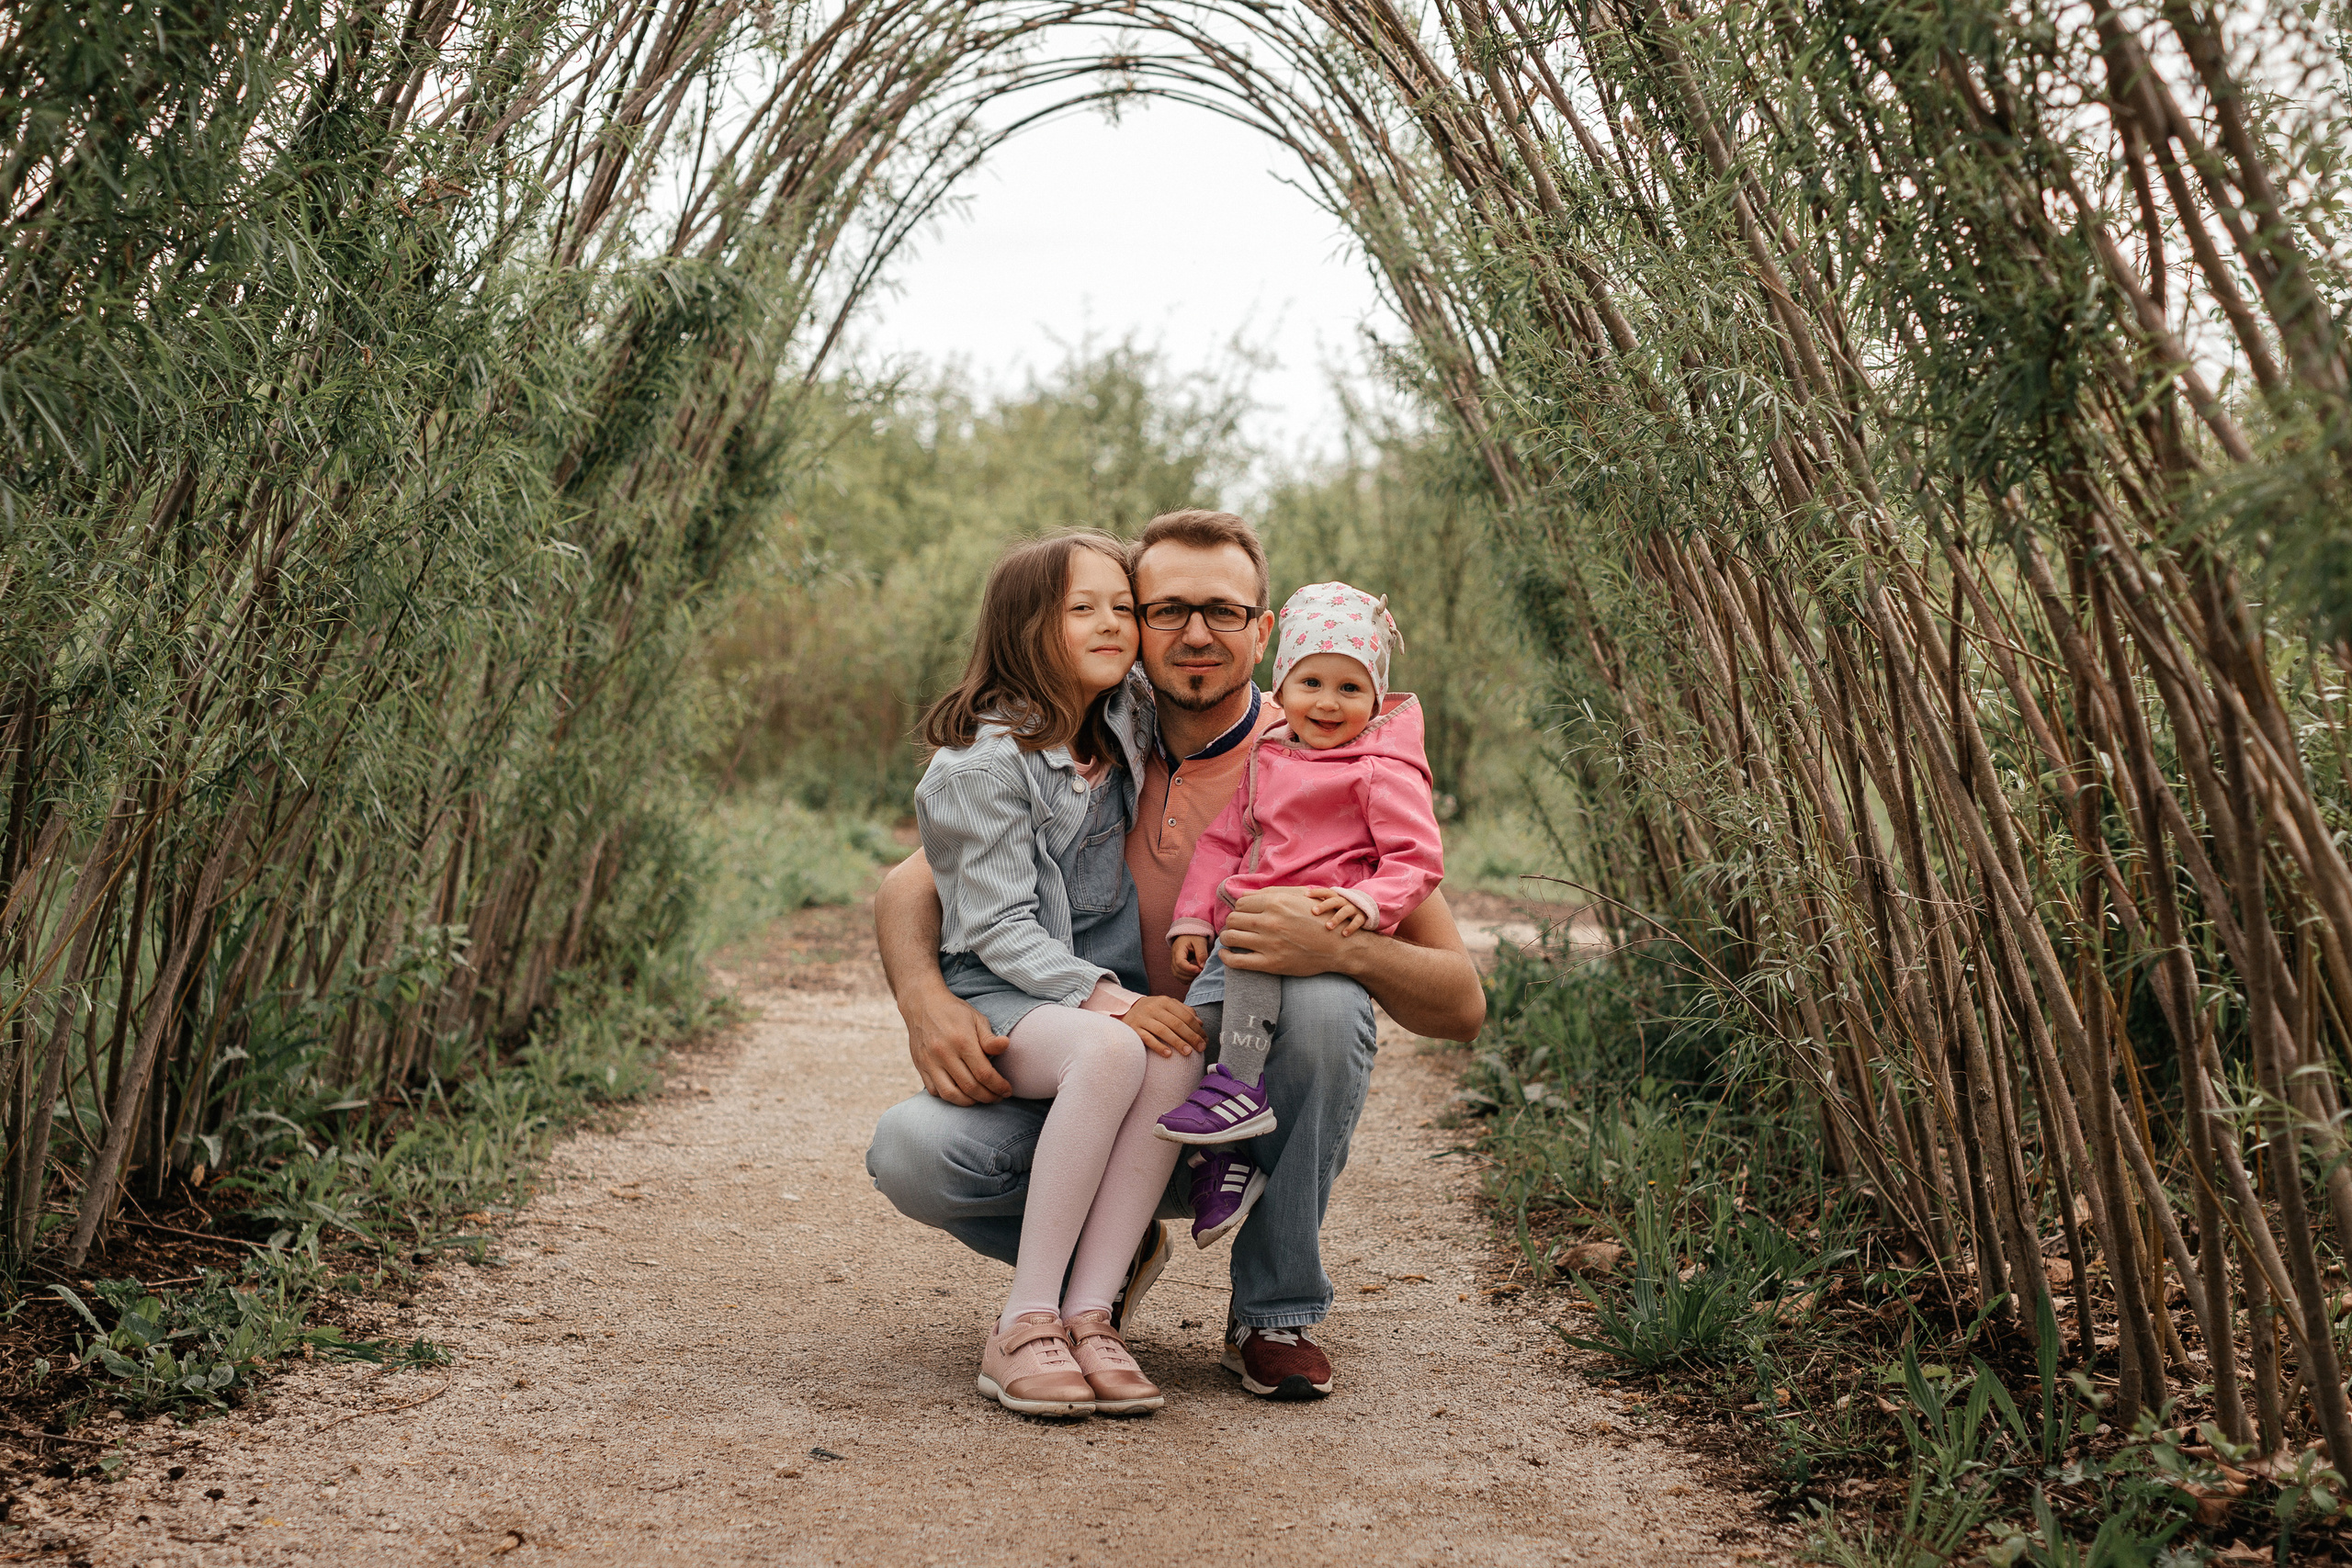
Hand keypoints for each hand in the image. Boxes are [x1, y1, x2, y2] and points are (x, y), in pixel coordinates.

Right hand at [901, 987, 1011, 1104]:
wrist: (922, 1003)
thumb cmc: (954, 1012)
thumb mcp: (977, 1019)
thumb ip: (990, 1038)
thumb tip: (1006, 1045)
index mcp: (962, 1041)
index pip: (984, 1073)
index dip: (998, 1086)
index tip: (1007, 1090)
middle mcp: (944, 1053)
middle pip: (970, 1087)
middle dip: (988, 1097)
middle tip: (998, 1097)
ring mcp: (929, 1061)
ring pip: (951, 1094)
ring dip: (969, 1102)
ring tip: (981, 1098)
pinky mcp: (920, 1066)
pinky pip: (934, 1091)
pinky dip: (950, 1097)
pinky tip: (961, 1093)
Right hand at [1123, 995, 1205, 1057]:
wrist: (1125, 1011)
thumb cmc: (1152, 1011)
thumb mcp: (1167, 1006)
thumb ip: (1183, 1012)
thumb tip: (1200, 1023)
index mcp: (1165, 1001)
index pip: (1185, 1015)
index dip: (1197, 1029)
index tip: (1205, 1040)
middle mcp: (1153, 1008)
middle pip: (1176, 1023)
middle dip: (1191, 1037)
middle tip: (1200, 1048)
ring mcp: (1142, 1018)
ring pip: (1163, 1031)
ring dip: (1177, 1042)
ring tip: (1188, 1052)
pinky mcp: (1133, 1029)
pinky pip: (1147, 1039)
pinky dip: (1158, 1046)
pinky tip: (1168, 1054)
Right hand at [1171, 933, 1207, 979]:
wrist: (1189, 933)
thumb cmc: (1195, 936)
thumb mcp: (1200, 942)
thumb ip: (1201, 953)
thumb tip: (1202, 966)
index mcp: (1178, 949)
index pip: (1179, 962)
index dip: (1189, 969)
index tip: (1199, 969)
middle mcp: (1173, 956)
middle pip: (1177, 970)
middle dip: (1189, 974)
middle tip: (1201, 973)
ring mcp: (1173, 961)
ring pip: (1176, 974)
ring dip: (1187, 978)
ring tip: (1198, 975)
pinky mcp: (1176, 965)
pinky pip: (1178, 975)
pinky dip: (1185, 979)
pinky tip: (1193, 977)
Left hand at [1219, 886, 1363, 977]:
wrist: (1338, 946)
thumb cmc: (1318, 919)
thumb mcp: (1298, 898)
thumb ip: (1270, 893)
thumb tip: (1242, 894)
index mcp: (1276, 903)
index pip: (1240, 904)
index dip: (1239, 910)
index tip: (1244, 916)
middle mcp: (1270, 922)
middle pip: (1233, 919)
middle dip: (1232, 923)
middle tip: (1237, 928)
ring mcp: (1269, 944)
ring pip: (1231, 937)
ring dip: (1228, 938)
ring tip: (1232, 939)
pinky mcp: (1271, 964)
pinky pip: (1237, 961)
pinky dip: (1226, 957)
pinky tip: (1227, 954)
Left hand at [1308, 888, 1368, 935]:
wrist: (1365, 910)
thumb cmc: (1341, 909)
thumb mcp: (1333, 905)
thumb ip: (1321, 905)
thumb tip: (1300, 907)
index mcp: (1336, 897)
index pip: (1326, 892)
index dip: (1316, 892)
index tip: (1305, 895)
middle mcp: (1344, 901)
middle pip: (1334, 901)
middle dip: (1324, 906)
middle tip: (1314, 912)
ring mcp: (1353, 909)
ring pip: (1345, 911)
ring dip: (1336, 918)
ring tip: (1328, 926)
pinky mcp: (1361, 917)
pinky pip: (1357, 921)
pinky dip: (1351, 927)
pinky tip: (1343, 934)